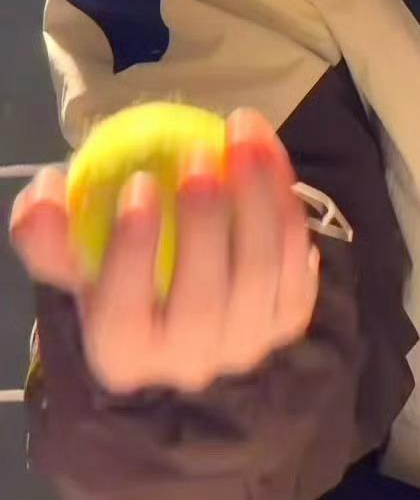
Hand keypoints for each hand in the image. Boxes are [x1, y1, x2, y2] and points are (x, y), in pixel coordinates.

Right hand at [8, 108, 320, 394]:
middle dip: (204, 220)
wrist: (186, 302)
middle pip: (203, 298)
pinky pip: (295, 259)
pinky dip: (286, 205)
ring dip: (257, 198)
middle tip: (200, 151)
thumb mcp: (77, 258)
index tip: (137, 183)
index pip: (124, 315)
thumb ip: (52, 232)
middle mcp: (188, 364)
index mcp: (123, 356)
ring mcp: (245, 346)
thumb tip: (44, 192)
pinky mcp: (287, 321)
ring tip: (243, 135)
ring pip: (259, 273)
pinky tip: (271, 156)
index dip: (131, 251)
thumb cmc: (121, 274)